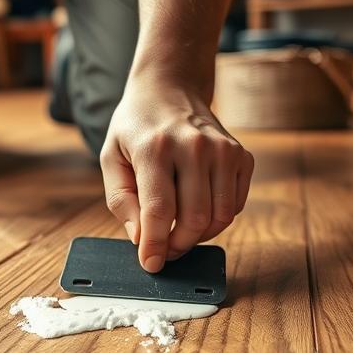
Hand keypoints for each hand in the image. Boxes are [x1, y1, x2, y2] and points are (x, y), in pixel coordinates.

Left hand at [100, 80, 253, 272]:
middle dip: (178, 245)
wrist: (170, 87)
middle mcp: (194, 146)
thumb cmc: (136, 127)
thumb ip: (121, 199)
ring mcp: (223, 150)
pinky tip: (197, 209)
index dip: (155, 244)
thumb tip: (141, 238)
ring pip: (219, 218)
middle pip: (193, 219)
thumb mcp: (111, 157)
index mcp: (155, 147)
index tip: (151, 265)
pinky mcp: (241, 155)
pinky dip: (217, 219)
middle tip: (164, 250)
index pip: (159, 210)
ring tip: (178, 232)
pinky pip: (235, 206)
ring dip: (198, 236)